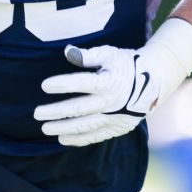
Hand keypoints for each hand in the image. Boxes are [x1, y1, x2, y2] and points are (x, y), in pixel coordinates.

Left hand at [34, 19, 191, 146]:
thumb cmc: (127, 64)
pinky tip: (62, 139)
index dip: (62, 84)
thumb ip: (88, 55)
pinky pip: (95, 136)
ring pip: (84, 126)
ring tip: (45, 128)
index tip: (44, 85)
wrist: (154, 82)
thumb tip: (68, 52)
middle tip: (37, 113)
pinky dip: (78, 139)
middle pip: (78, 108)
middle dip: (56, 112)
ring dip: (63, 128)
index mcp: (108, 81)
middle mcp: (111, 102)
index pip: (81, 83)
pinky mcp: (117, 127)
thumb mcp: (109, 54)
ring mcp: (114, 117)